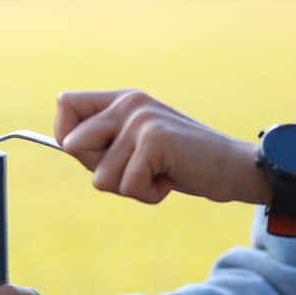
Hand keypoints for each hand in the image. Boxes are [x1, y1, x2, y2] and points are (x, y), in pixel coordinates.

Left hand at [54, 89, 271, 204]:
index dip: (67, 137)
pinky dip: (148, 195)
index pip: (65, 104)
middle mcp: (128, 103)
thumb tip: (64, 144)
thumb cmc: (179, 164)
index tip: (95, 155)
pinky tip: (169, 179)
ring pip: (100, 177)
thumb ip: (103, 144)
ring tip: (158, 174)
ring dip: (130, 188)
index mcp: (121, 99)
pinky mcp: (154, 141)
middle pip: (72, 146)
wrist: (230, 168)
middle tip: (136, 168)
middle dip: (100, 171)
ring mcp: (141, 120)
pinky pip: (127, 186)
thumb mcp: (135, 148)